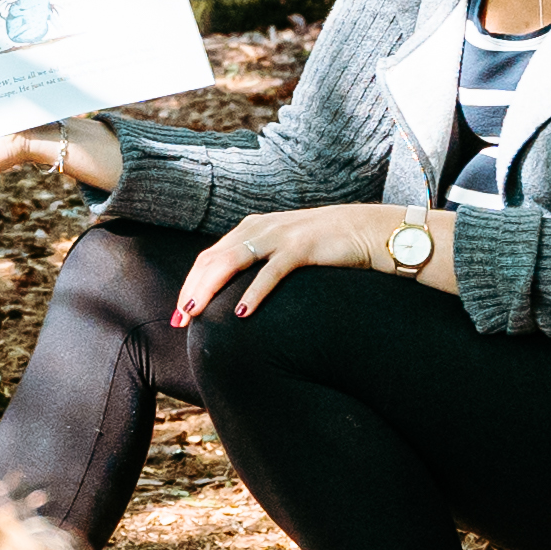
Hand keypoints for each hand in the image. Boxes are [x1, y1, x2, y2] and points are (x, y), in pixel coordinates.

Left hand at [171, 203, 441, 325]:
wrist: (372, 231)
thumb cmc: (328, 247)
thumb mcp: (286, 250)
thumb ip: (260, 261)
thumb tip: (235, 292)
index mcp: (252, 228)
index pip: (210, 257)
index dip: (191, 284)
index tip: (180, 314)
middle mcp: (260, 228)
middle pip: (213, 259)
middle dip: (191, 290)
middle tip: (179, 321)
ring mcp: (281, 235)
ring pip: (232, 262)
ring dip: (209, 289)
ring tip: (195, 315)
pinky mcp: (302, 247)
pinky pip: (271, 272)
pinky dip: (253, 292)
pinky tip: (242, 313)